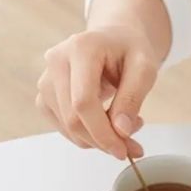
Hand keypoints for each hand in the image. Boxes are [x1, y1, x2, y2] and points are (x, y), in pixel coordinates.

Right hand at [36, 24, 158, 158]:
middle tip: (132, 146)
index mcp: (81, 48)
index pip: (84, 102)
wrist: (115, 40)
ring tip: (124, 126)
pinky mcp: (45, 94)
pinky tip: (106, 124)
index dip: (103, 132)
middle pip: (73, 118)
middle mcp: (56, 60)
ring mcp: (46, 78)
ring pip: (67, 127)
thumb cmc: (131, 51)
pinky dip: (86, 136)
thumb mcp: (145, 69)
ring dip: (98, 140)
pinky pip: (63, 127)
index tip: (123, 150)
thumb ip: (133, 98)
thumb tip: (121, 130)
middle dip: (103, 141)